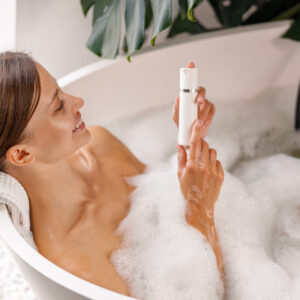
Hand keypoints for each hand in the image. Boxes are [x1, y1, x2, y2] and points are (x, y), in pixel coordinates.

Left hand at [172, 62, 215, 139]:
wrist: (188, 135)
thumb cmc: (182, 123)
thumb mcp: (176, 116)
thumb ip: (176, 107)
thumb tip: (178, 98)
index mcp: (188, 97)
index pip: (189, 83)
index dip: (191, 72)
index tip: (191, 65)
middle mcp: (197, 98)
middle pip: (202, 90)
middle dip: (200, 94)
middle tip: (198, 100)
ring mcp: (205, 105)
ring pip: (207, 103)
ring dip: (202, 112)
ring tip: (198, 120)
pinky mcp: (210, 112)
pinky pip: (212, 111)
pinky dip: (208, 117)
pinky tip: (203, 122)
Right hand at [176, 121, 224, 275]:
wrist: (200, 208)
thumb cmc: (187, 191)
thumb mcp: (179, 175)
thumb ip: (180, 158)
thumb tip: (180, 145)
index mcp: (192, 166)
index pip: (195, 144)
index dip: (196, 132)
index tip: (197, 122)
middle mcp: (204, 167)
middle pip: (205, 145)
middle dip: (200, 144)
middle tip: (196, 150)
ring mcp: (214, 172)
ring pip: (213, 152)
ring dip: (207, 153)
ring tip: (201, 161)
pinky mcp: (221, 176)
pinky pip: (217, 162)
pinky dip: (212, 162)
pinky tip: (207, 170)